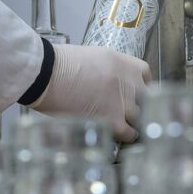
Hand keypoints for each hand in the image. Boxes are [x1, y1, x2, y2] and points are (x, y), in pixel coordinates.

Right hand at [30, 44, 151, 142]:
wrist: (47, 75)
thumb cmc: (59, 65)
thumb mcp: (92, 58)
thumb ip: (108, 71)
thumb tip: (107, 84)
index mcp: (124, 63)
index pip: (145, 76)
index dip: (140, 86)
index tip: (134, 93)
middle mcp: (129, 82)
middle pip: (145, 98)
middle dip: (137, 104)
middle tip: (124, 110)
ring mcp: (124, 102)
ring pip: (140, 116)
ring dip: (131, 121)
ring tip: (120, 125)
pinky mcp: (114, 120)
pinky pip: (129, 133)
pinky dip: (126, 135)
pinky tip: (118, 135)